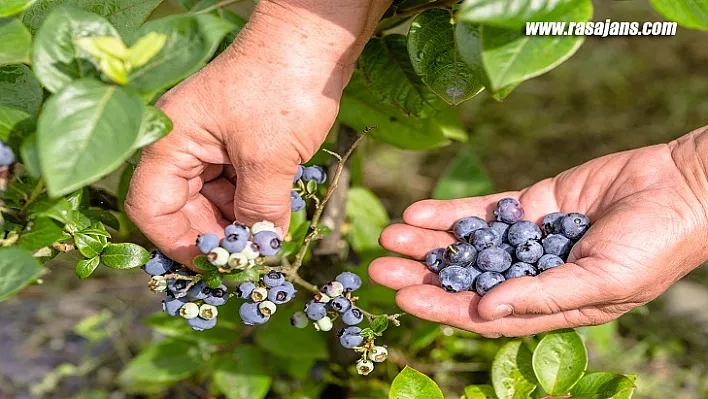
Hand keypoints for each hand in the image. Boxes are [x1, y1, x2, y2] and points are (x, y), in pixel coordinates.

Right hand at [126, 0, 389, 265]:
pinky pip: (238, 184)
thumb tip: (259, 252)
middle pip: (184, 208)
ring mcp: (213, 142)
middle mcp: (185, 144)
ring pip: (214, 199)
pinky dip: (254, 203)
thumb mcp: (268, 159)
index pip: (151, 208)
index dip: (178, 244)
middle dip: (216, 236)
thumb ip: (259, 211)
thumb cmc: (282, 89)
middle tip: (250, 260)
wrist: (315, 39)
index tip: (214, 267)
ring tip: (268, 241)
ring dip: (239, 223)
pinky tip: (275, 218)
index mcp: (171, 142)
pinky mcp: (241, 141)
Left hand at [370, 128, 707, 336]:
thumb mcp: (603, 282)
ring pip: (468, 243)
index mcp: (549, 305)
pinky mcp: (531, 205)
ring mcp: (529, 239)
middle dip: (423, 274)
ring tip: (390, 236)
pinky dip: (452, 211)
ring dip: (429, 241)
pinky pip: (485, 210)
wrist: (680, 188)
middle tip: (380, 267)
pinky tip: (418, 211)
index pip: (485, 313)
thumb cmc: (654, 246)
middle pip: (466, 278)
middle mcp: (532, 275)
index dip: (443, 307)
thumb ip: (544, 296)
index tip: (404, 298)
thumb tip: (485, 311)